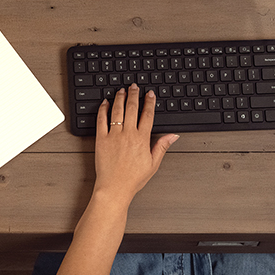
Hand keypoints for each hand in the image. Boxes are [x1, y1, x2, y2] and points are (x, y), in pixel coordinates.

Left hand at [93, 84, 179, 199]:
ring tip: (121, 90)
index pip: (147, 115)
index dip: (149, 102)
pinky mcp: (101, 139)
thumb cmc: (132, 178)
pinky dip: (103, 109)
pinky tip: (105, 103)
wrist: (114, 187)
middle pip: (132, 108)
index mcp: (142, 139)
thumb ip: (162, 146)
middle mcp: (128, 134)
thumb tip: (173, 136)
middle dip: (134, 94)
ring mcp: (114, 135)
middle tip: (134, 86)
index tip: (150, 94)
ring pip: (117, 111)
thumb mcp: (153, 164)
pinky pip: (101, 120)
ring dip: (120, 98)